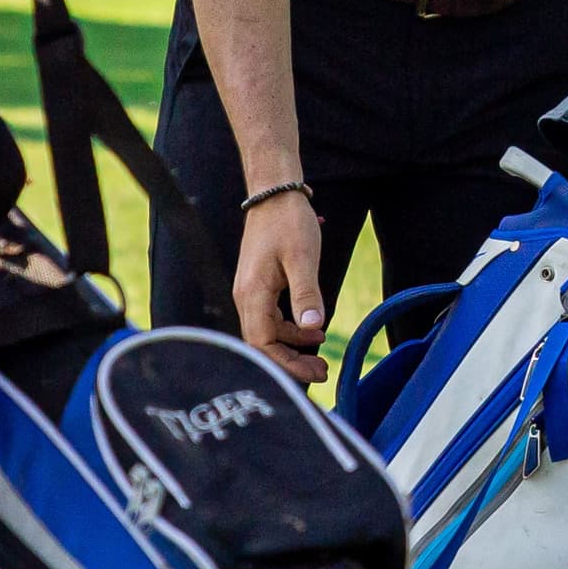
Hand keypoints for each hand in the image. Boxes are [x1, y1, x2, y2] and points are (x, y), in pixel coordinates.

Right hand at [231, 190, 329, 385]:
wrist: (274, 195)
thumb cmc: (288, 222)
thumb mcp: (303, 258)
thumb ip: (307, 293)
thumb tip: (313, 325)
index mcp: (253, 294)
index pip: (262, 344)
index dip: (285, 364)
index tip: (313, 373)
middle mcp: (246, 297)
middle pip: (263, 344)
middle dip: (290, 363)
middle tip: (321, 373)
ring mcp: (251, 292)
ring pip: (267, 333)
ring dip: (292, 347)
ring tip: (320, 358)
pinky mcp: (259, 286)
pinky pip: (271, 318)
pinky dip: (291, 329)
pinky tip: (313, 330)